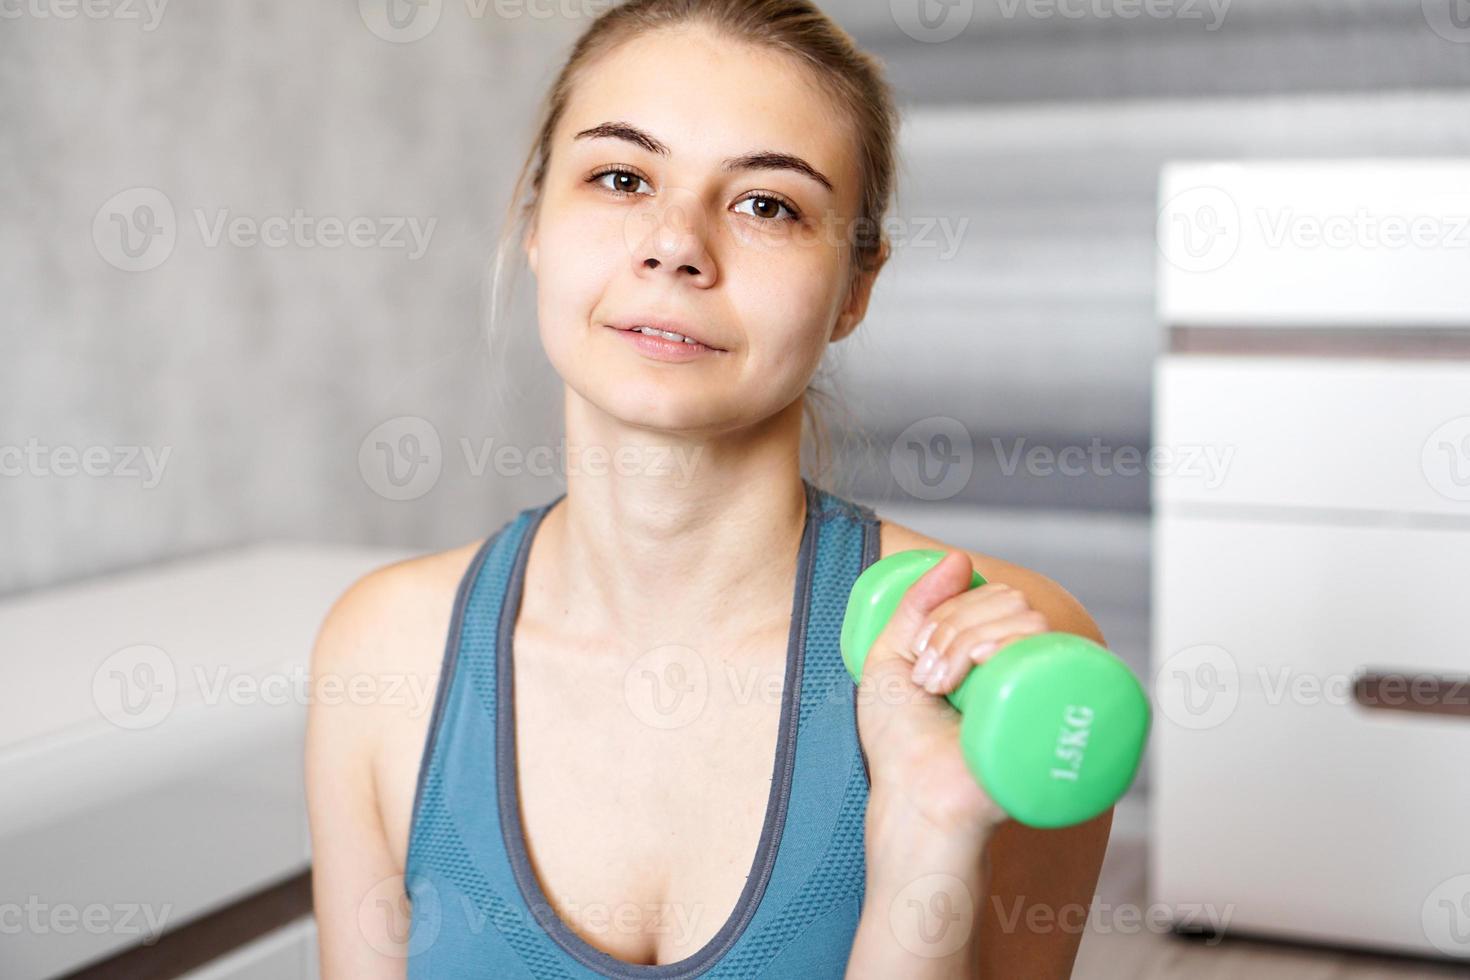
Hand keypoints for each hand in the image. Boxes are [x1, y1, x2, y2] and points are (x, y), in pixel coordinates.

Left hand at [855, 551, 1052, 845]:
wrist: (914, 800)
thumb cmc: (902, 743)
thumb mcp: (891, 658)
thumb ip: (915, 606)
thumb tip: (957, 557)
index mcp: (992, 650)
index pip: (991, 595)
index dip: (948, 610)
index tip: (920, 657)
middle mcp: (1022, 664)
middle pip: (1010, 601)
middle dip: (956, 627)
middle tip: (929, 677)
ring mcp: (1042, 688)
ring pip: (1027, 620)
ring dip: (969, 640)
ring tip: (944, 688)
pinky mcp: (1057, 714)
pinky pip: (1053, 655)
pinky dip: (1008, 645)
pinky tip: (981, 671)